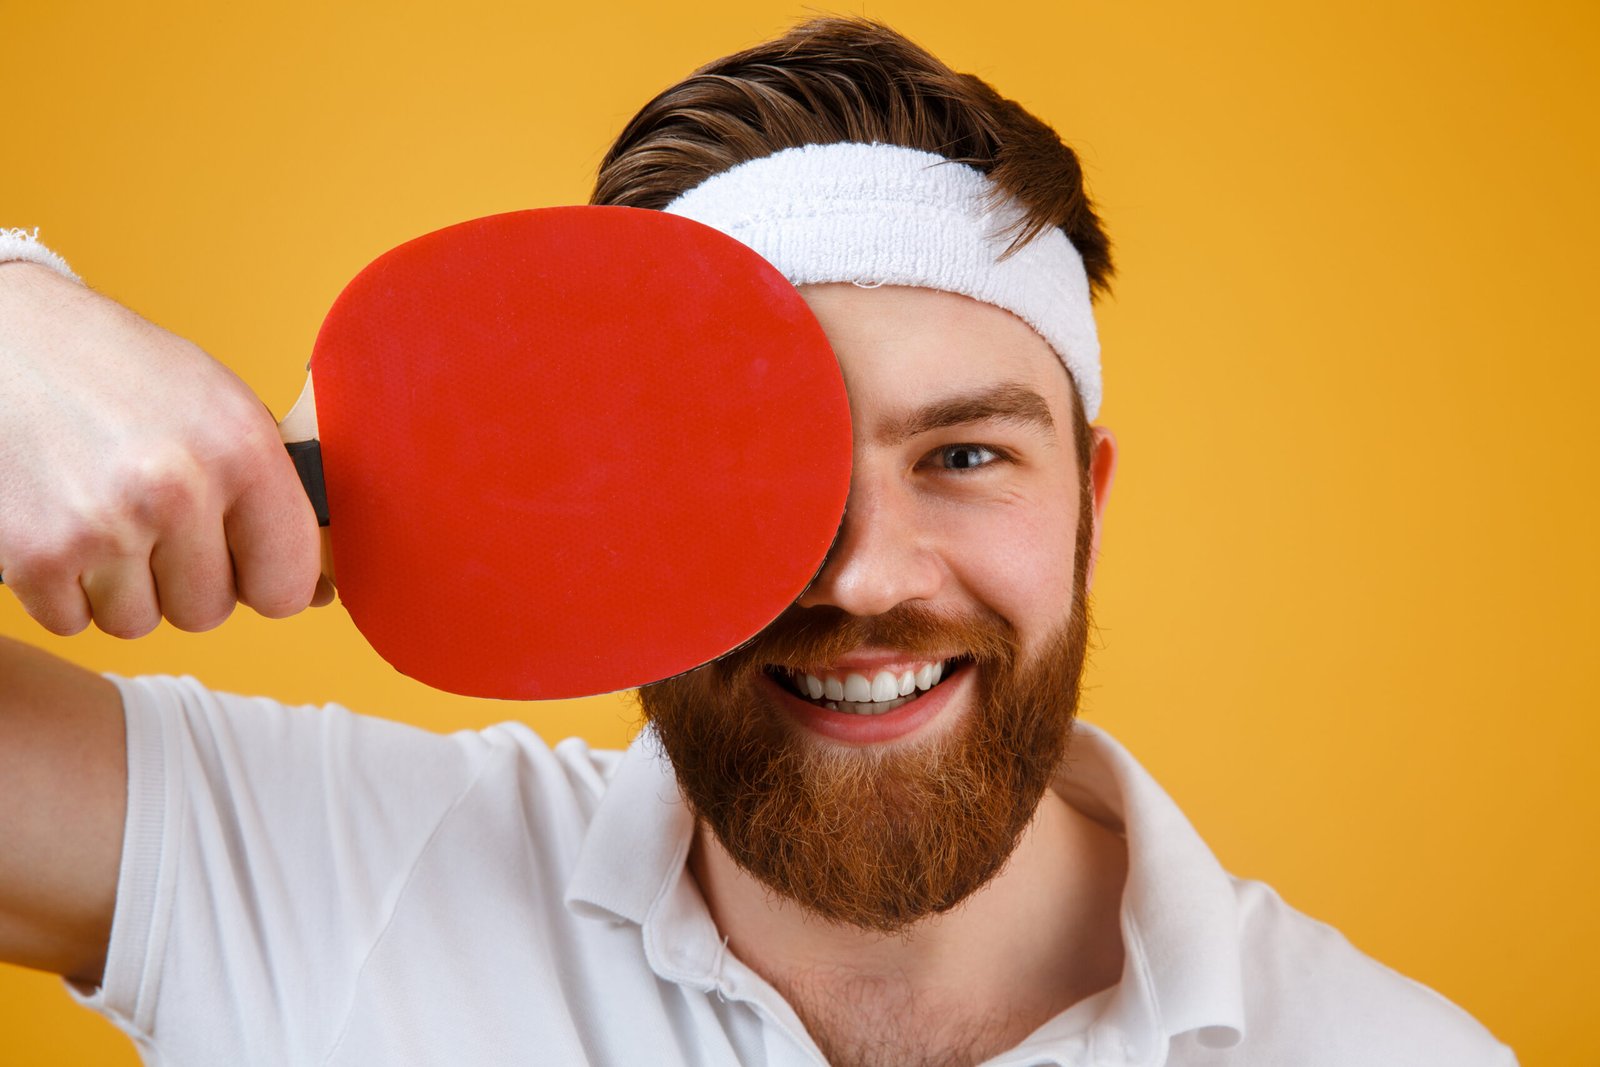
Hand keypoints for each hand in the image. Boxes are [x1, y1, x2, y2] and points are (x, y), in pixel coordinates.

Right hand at [0, 262, 325, 636]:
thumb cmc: (118, 371)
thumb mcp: (215, 405)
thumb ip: (271, 493)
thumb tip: (319, 591)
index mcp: (241, 448)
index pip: (286, 585)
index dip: (265, 582)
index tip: (246, 565)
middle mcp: (178, 489)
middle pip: (208, 611)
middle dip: (183, 580)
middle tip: (152, 522)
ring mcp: (104, 526)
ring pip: (138, 621)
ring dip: (120, 587)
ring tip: (102, 515)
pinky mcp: (34, 553)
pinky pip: (71, 620)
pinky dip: (61, 589)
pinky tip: (58, 524)